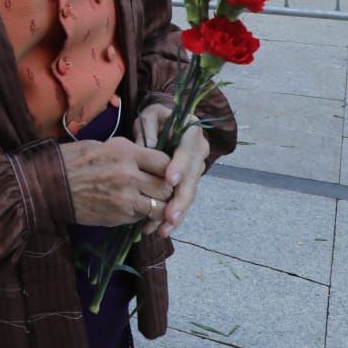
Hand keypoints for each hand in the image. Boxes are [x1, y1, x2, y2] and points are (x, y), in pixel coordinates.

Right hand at [58, 136, 174, 227]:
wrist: (50, 185)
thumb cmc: (75, 160)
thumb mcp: (105, 146)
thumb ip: (131, 153)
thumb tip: (152, 158)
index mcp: (126, 153)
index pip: (165, 162)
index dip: (170, 167)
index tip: (166, 170)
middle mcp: (129, 175)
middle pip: (167, 187)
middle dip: (168, 189)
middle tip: (164, 189)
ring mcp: (124, 199)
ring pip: (160, 207)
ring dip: (160, 206)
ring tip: (154, 203)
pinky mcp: (118, 216)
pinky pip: (141, 217)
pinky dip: (142, 215)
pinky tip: (135, 209)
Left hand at [136, 105, 209, 238]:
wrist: (164, 123)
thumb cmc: (155, 119)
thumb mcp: (148, 118)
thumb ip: (148, 131)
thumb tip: (149, 149)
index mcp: (192, 132)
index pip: (186, 150)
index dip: (179, 165)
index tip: (169, 180)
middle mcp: (199, 151)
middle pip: (191, 178)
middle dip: (180, 199)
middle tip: (169, 215)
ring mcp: (196, 168)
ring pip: (189, 193)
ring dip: (177, 213)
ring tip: (164, 228)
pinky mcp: (189, 182)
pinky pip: (183, 200)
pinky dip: (173, 216)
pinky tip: (161, 229)